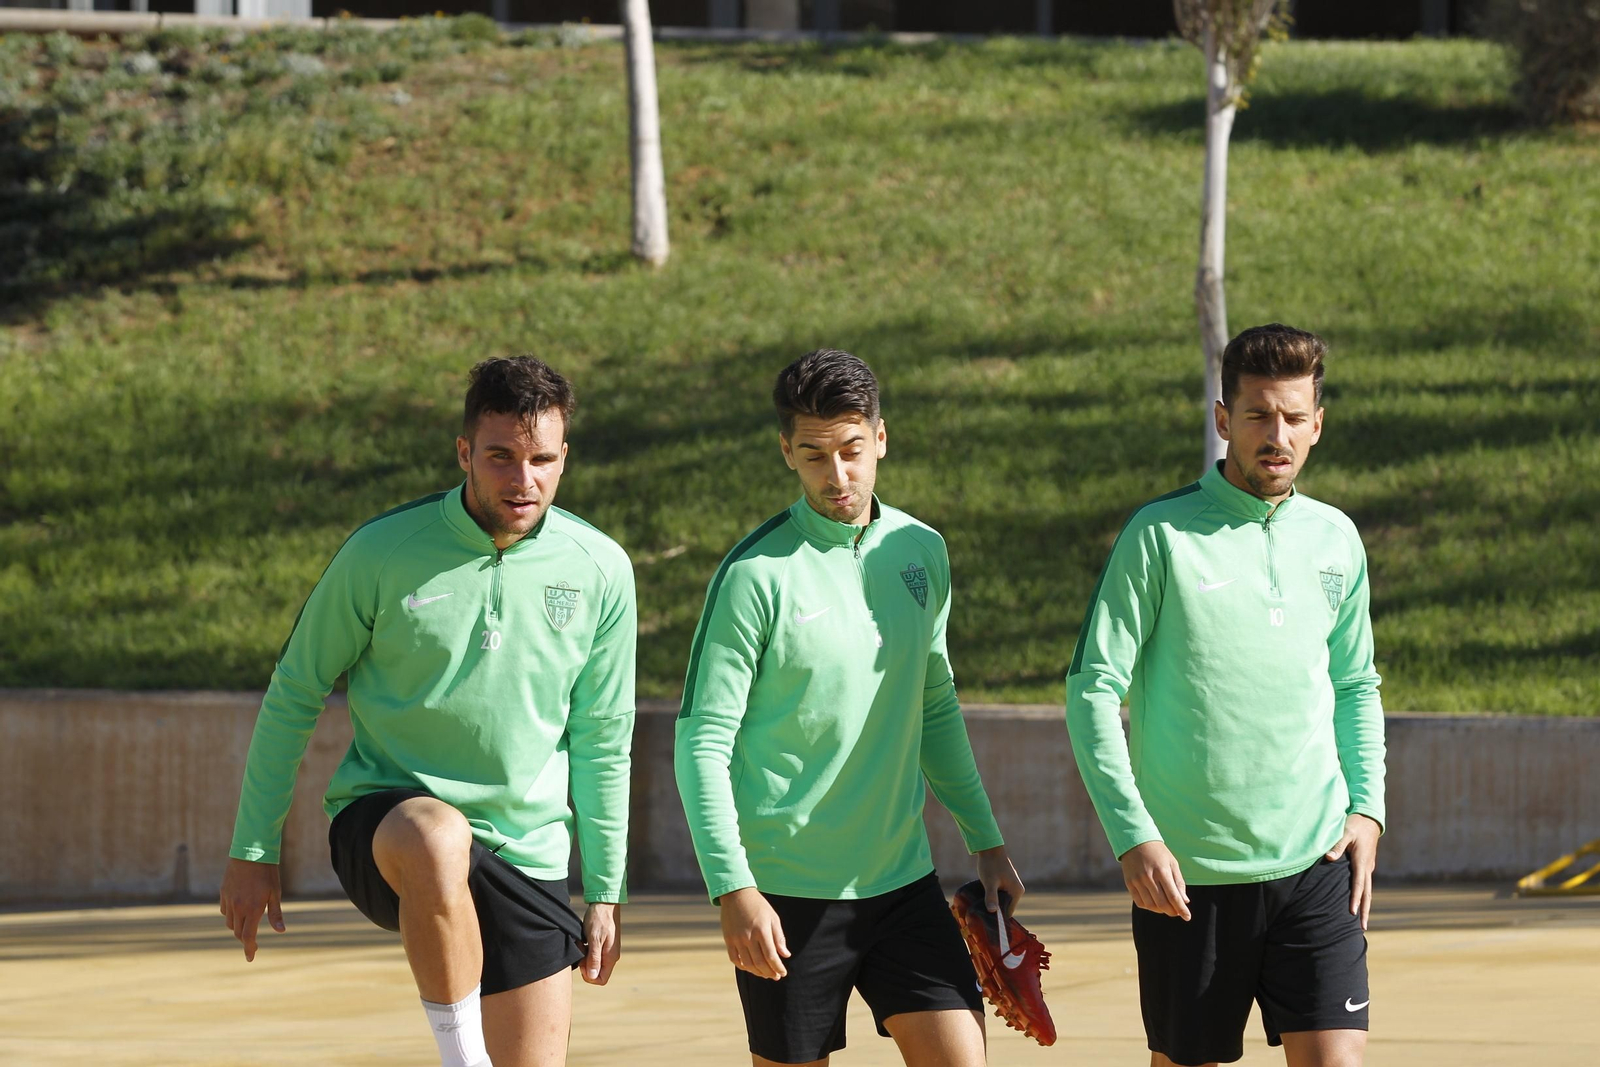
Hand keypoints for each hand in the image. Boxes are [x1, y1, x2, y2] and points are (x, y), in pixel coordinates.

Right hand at [219, 857, 285, 961]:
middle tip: (253, 944)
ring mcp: (229, 900)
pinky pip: (225, 911)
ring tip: (247, 927)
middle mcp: (238, 907)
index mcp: (253, 909)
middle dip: (245, 940)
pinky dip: (231, 916)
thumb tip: (281, 931)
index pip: (248, 936)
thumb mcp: (275, 892)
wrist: (249, 852)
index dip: (249, 948)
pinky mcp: (223, 893)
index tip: (251, 958)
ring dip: (237, 928)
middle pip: (238, 932)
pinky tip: (238, 912)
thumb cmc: (267, 872)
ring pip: (230, 923)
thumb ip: (275, 913)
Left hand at [580, 902, 621, 984]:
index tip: (582, 964)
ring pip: (593, 962)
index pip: (601, 979)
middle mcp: (611, 956)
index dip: (589, 976)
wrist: (605, 902)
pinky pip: (593, 953)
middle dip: (585, 964)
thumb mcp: (594, 939)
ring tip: (581, 942)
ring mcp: (607, 949)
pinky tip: (583, 939)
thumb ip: (594, 959)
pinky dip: (586, 948)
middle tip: (580, 950)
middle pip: (596, 971)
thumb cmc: (599, 919)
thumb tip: (592, 977)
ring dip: (584, 955)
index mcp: (611, 957)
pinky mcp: (604, 943)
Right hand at [719, 887, 789, 980]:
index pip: (771, 956)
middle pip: (760, 963)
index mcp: (762, 930)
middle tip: (776, 976)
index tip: (783, 973)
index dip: (778, 967)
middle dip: (770, 973)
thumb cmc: (758, 905)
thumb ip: (779, 937)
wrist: (737, 894)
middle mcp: (748, 937)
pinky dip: (743, 966)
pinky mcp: (728, 939)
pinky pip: (735, 959)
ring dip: (758, 972)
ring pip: (748, 964)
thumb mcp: (773, 918)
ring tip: (765, 974)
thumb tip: (786, 955)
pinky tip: (750, 968)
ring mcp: (737, 939)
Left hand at [975, 845, 1024, 917]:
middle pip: (1006, 906)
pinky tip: (985, 895)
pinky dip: (994, 895)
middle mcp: (1017, 890)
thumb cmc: (990, 865)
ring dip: (994, 901)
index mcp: (1016, 892)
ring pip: (1003, 900)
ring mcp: (1012, 885)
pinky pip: (1001, 894)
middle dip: (996, 909)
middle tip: (982, 910)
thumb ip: (991, 897)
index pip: (1008, 911)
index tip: (986, 917)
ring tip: (982, 902)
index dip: (998, 915)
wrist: (989, 848)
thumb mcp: (990, 882)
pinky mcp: (1007, 882)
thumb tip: (993, 911)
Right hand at [1119, 840, 1189, 920]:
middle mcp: (1148, 877)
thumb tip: (1184, 901)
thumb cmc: (1158, 853)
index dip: (1182, 909)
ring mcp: (1137, 881)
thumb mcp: (1172, 863)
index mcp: (1162, 871)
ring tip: (1167, 907)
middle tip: (1178, 912)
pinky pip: (1140, 902)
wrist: (1136, 841)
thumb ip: (1179, 882)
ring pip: (1151, 905)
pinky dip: (1149, 907)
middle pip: (1162, 904)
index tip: (1188, 917)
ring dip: (1161, 910)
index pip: (1173, 896)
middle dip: (1172, 912)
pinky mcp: (1129, 883)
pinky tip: (1154, 903)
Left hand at [1325, 813, 1380, 929]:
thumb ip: (1337, 846)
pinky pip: (1365, 884)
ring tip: (1362, 920)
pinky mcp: (1367, 865)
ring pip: (1367, 890)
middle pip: (1367, 894)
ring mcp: (1368, 867)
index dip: (1355, 899)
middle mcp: (1367, 867)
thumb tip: (1328, 858)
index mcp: (1362, 862)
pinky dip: (1364, 895)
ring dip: (1365, 905)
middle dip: (1365, 910)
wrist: (1370, 819)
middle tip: (1363, 928)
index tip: (1353, 913)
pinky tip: (1360, 901)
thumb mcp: (1345, 832)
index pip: (1358, 885)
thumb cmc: (1355, 824)